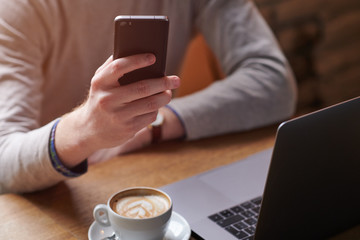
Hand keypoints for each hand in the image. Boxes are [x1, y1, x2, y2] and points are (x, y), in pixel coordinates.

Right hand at [55, 54, 179, 167]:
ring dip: (165, 97)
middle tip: (176, 79)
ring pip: (150, 104)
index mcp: (100, 83)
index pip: (119, 67)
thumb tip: (135, 50)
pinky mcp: (127, 129)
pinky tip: (157, 106)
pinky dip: (156, 110)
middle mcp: (107, 99)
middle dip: (163, 82)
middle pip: (142, 88)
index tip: (153, 57)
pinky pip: (150, 116)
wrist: (89, 130)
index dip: (138, 60)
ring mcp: (118, 116)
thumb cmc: (100, 98)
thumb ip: (112, 66)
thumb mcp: (100, 82)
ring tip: (169, 92)